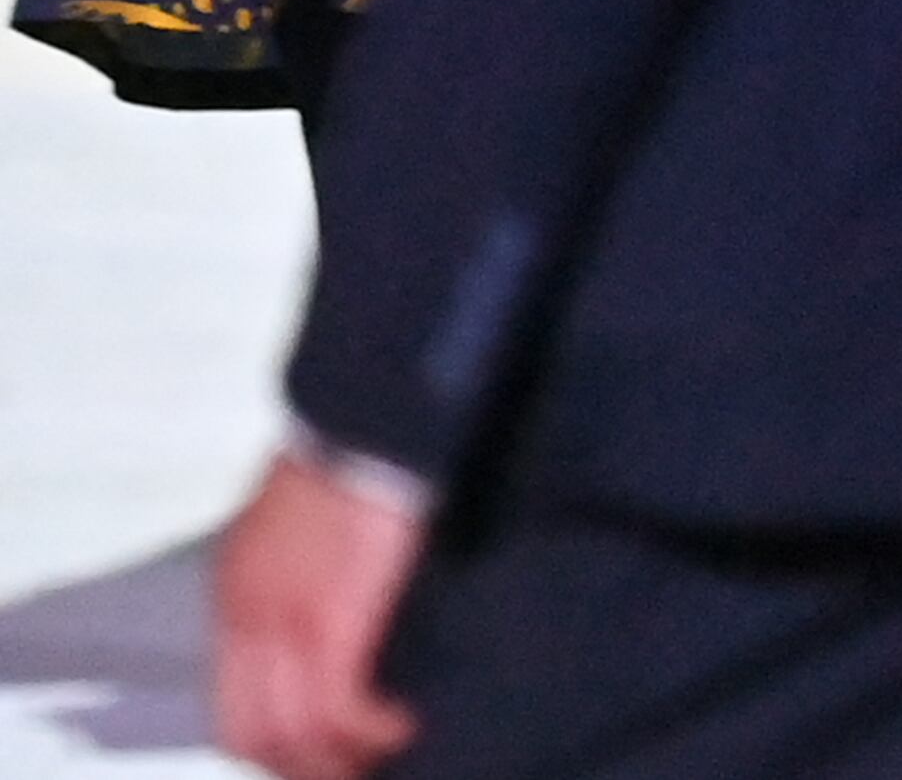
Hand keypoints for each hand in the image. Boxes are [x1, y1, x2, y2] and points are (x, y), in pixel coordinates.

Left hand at [209, 451, 422, 779]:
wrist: (366, 421)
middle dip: (305, 768)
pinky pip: (339, 709)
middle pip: (254, 736)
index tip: (323, 759)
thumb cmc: (351, 463)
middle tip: (356, 769)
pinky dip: (371, 731)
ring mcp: (283, 626)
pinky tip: (402, 726)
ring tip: (385, 755)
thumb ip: (300, 583)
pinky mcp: (331, 622)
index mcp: (236, 598)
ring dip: (340, 760)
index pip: (235, 710)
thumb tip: (335, 633)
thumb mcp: (301, 531)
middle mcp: (246, 621)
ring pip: (292, 736)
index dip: (276, 750)